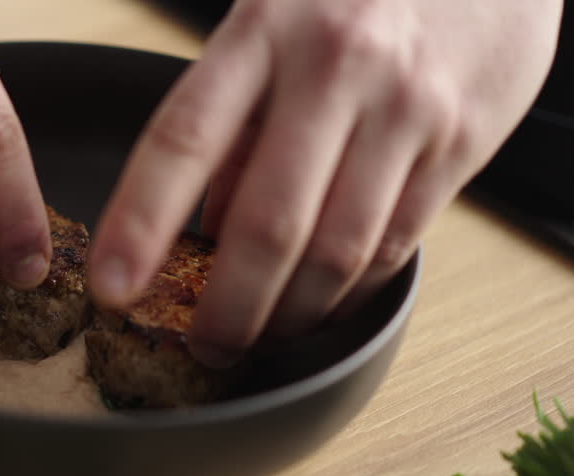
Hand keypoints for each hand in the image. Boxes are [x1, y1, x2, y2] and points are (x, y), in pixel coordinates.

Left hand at [89, 0, 562, 366]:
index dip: (140, 223)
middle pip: (268, 222)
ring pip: (336, 251)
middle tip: (203, 345)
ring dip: (289, 315)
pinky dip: (347, 293)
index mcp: (263, 29)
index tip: (111, 286)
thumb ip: (233, 122)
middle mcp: (335, 65)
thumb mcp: (270, 26)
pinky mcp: (461, 143)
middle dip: (227, 306)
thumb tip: (205, 233)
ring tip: (259, 337)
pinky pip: (393, 247)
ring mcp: (406, 106)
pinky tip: (319, 306)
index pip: (183, 140)